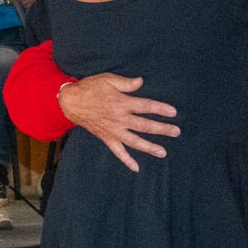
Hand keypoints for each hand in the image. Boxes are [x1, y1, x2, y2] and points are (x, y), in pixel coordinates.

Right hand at [58, 73, 178, 172]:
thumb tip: (141, 82)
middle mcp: (120, 119)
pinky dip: (127, 160)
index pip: (146, 106)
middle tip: (176, 132)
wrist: (71, 102)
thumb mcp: (107, 79)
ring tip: (163, 152)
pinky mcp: (106, 138)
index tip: (173, 112)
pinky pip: (118, 152)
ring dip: (149, 147)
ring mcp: (113, 131)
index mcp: (121, 103)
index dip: (160, 109)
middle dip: (162, 129)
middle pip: (145, 125)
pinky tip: (136, 168)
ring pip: (135, 141)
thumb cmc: (90, 88)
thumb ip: (126, 83)